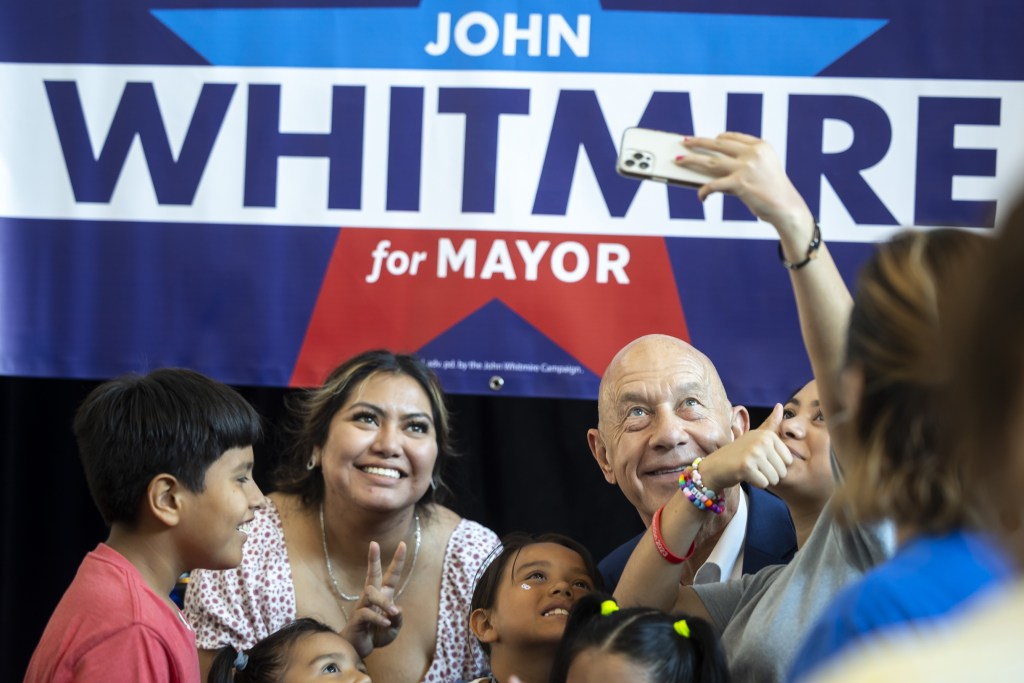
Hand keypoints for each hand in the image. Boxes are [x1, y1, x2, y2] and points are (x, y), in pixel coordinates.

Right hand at [340, 540, 405, 658]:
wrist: (359, 649)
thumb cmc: (376, 635)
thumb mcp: (393, 629)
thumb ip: (398, 620)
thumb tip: (397, 609)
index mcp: (383, 596)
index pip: (391, 575)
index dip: (397, 561)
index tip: (402, 544)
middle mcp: (371, 597)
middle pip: (372, 574)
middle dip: (373, 559)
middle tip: (374, 543)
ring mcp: (362, 606)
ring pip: (372, 593)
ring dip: (384, 603)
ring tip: (392, 614)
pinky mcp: (356, 617)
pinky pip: (367, 612)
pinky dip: (378, 618)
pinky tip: (385, 624)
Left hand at [676, 132, 815, 241]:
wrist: (786, 207)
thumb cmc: (773, 190)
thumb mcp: (764, 168)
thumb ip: (744, 162)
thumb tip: (713, 165)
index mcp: (760, 146)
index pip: (733, 137)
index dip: (718, 139)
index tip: (708, 140)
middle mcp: (753, 153)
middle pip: (718, 145)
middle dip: (699, 142)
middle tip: (685, 141)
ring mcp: (745, 167)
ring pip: (710, 161)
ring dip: (692, 160)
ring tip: (679, 160)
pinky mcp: (739, 183)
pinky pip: (714, 185)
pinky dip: (704, 191)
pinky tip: (701, 196)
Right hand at [697, 404, 792, 490]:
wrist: (715, 466)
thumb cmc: (738, 453)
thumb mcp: (755, 436)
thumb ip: (770, 424)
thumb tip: (780, 405)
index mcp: (767, 434)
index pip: (788, 460)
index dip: (776, 465)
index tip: (761, 459)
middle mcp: (762, 441)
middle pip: (783, 470)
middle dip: (770, 474)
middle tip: (754, 466)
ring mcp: (754, 453)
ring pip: (774, 479)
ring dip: (763, 479)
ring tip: (751, 471)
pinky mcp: (746, 466)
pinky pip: (764, 484)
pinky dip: (756, 484)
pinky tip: (745, 476)